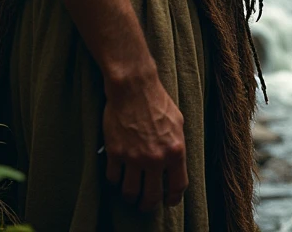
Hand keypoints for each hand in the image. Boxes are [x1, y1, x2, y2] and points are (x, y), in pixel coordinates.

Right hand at [103, 72, 187, 211]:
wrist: (133, 86)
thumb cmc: (157, 100)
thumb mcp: (177, 122)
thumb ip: (177, 146)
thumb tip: (175, 164)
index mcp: (175, 151)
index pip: (178, 187)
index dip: (173, 198)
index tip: (168, 201)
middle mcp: (155, 159)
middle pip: (151, 197)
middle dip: (148, 204)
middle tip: (144, 203)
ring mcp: (134, 157)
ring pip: (130, 193)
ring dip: (130, 196)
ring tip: (130, 192)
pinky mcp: (115, 153)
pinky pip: (113, 178)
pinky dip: (115, 180)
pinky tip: (117, 174)